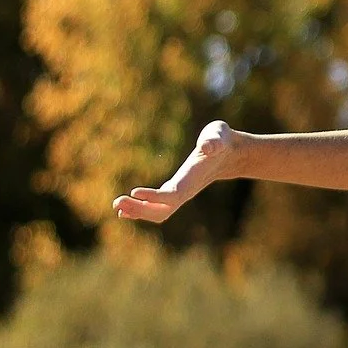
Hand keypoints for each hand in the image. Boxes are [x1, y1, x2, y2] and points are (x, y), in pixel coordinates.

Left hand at [112, 120, 240, 223]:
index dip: (155, 196)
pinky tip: (124, 209)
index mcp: (192, 178)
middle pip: (163, 210)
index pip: (173, 194)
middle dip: (140, 209)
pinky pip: (157, 208)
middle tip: (117, 202)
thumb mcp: (218, 135)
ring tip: (117, 206)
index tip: (134, 191)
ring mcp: (181, 194)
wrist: (230, 155)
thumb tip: (208, 147)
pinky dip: (141, 209)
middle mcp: (186, 191)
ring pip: (159, 212)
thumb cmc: (221, 141)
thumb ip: (214, 140)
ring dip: (138, 211)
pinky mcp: (175, 192)